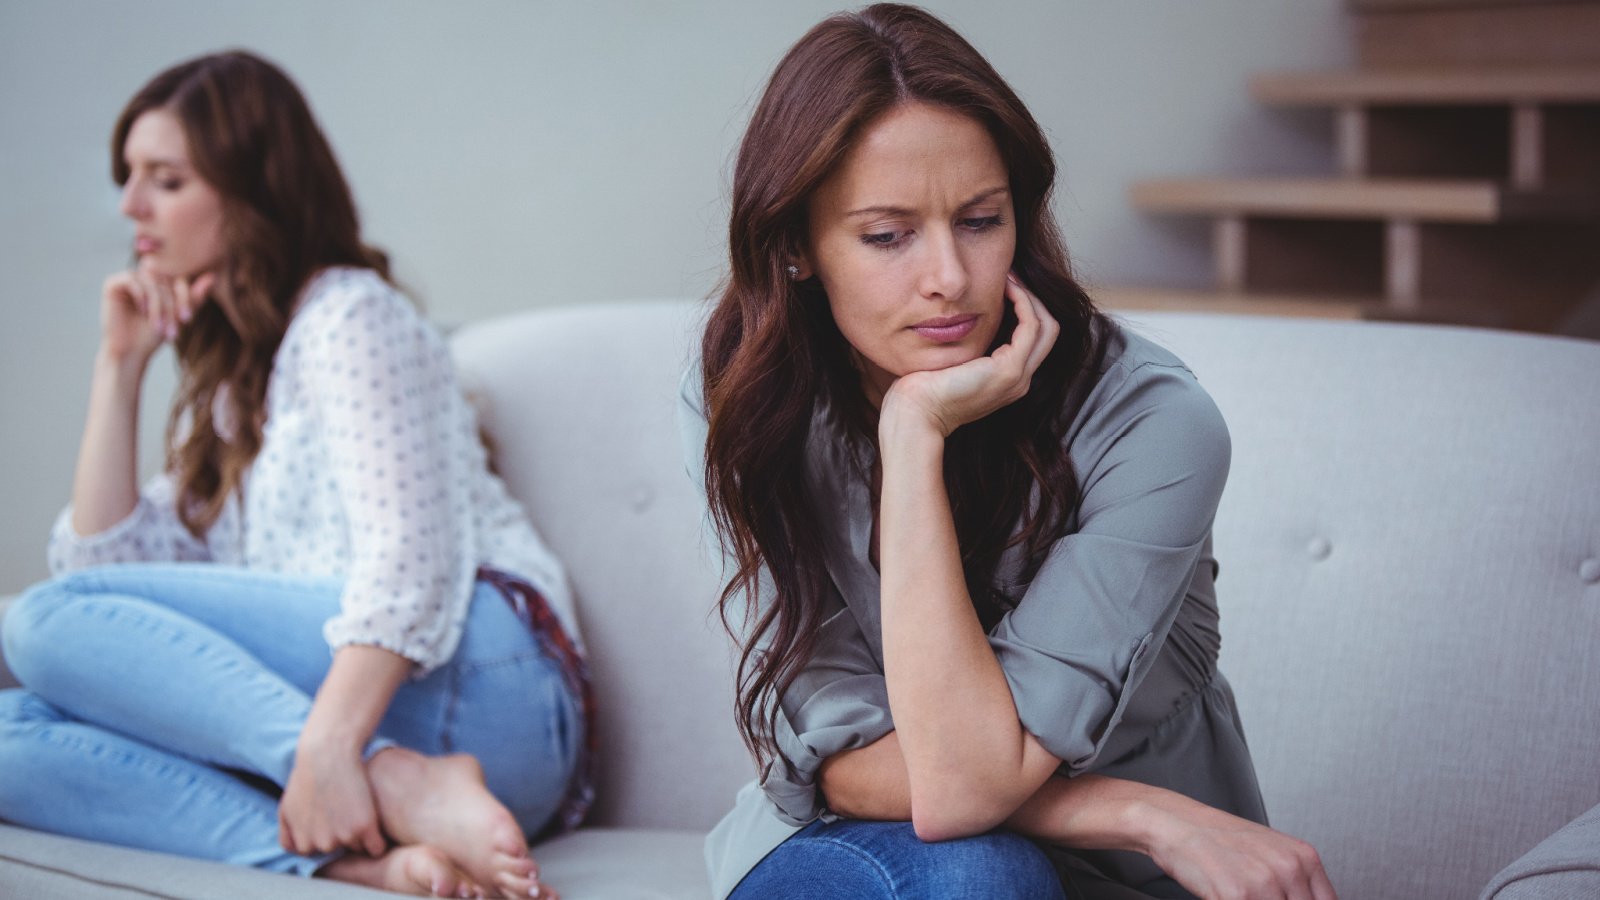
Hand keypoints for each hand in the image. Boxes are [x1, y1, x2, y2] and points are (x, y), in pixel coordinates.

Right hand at [99, 261, 212, 363]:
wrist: (131, 352)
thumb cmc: (154, 335)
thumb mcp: (179, 315)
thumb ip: (194, 297)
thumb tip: (212, 276)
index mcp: (160, 282)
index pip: (179, 279)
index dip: (185, 297)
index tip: (187, 319)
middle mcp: (144, 277)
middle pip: (165, 281)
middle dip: (171, 306)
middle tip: (172, 330)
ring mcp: (127, 279)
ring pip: (151, 282)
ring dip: (158, 306)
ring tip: (158, 327)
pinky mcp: (112, 284)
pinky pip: (132, 280)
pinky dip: (141, 297)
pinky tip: (142, 312)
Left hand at [279, 730, 387, 858]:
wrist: (327, 753)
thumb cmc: (307, 775)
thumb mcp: (287, 807)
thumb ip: (288, 834)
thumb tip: (296, 851)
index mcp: (302, 844)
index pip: (317, 853)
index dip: (322, 833)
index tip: (326, 815)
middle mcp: (321, 845)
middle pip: (339, 850)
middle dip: (342, 833)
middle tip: (342, 806)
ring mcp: (343, 838)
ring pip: (358, 847)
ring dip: (361, 833)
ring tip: (355, 806)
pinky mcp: (364, 827)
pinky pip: (376, 848)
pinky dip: (378, 840)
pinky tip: (373, 823)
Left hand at [880, 272, 1058, 438]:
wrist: (915, 414)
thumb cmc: (922, 391)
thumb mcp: (951, 364)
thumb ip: (965, 348)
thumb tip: (960, 320)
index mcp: (1007, 380)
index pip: (1033, 339)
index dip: (1026, 308)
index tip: (1006, 284)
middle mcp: (1019, 381)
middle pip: (1049, 331)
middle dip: (1033, 299)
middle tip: (1012, 275)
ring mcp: (1017, 377)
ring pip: (1046, 326)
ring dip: (1030, 297)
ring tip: (1010, 277)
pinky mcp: (1008, 370)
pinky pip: (1030, 327)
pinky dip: (1023, 303)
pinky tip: (1006, 288)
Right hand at [1144, 798, 1336, 899]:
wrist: (1176, 823)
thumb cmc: (1218, 838)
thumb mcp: (1270, 853)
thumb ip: (1294, 882)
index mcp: (1304, 857)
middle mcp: (1289, 868)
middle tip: (1255, 896)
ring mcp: (1264, 883)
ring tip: (1240, 894)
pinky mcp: (1236, 895)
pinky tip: (1223, 895)